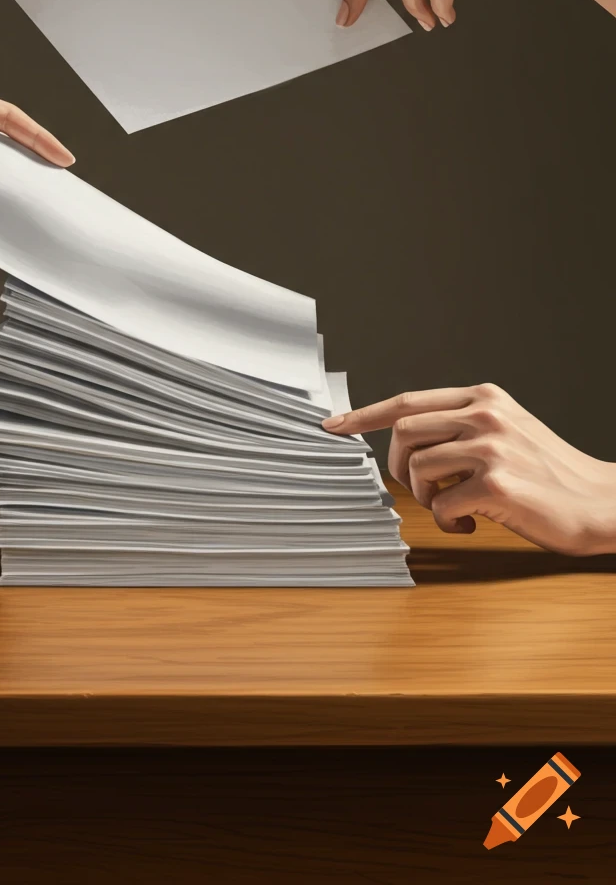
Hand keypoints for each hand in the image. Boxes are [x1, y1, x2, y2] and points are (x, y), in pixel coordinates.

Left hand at [323, 383, 615, 554]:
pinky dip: (446, 521)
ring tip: (452, 508)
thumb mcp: (506, 432)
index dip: (363, 414)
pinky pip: (441, 504)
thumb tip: (406, 447)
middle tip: (424, 490)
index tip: (332, 426)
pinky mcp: (496, 480)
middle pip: (403, 434)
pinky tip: (469, 524)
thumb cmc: (548, 475)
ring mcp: (490, 445)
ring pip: (417, 468)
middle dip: (400, 468)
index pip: (407, 401)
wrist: (600, 503)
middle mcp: (484, 414)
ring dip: (425, 497)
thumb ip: (460, 428)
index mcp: (483, 397)